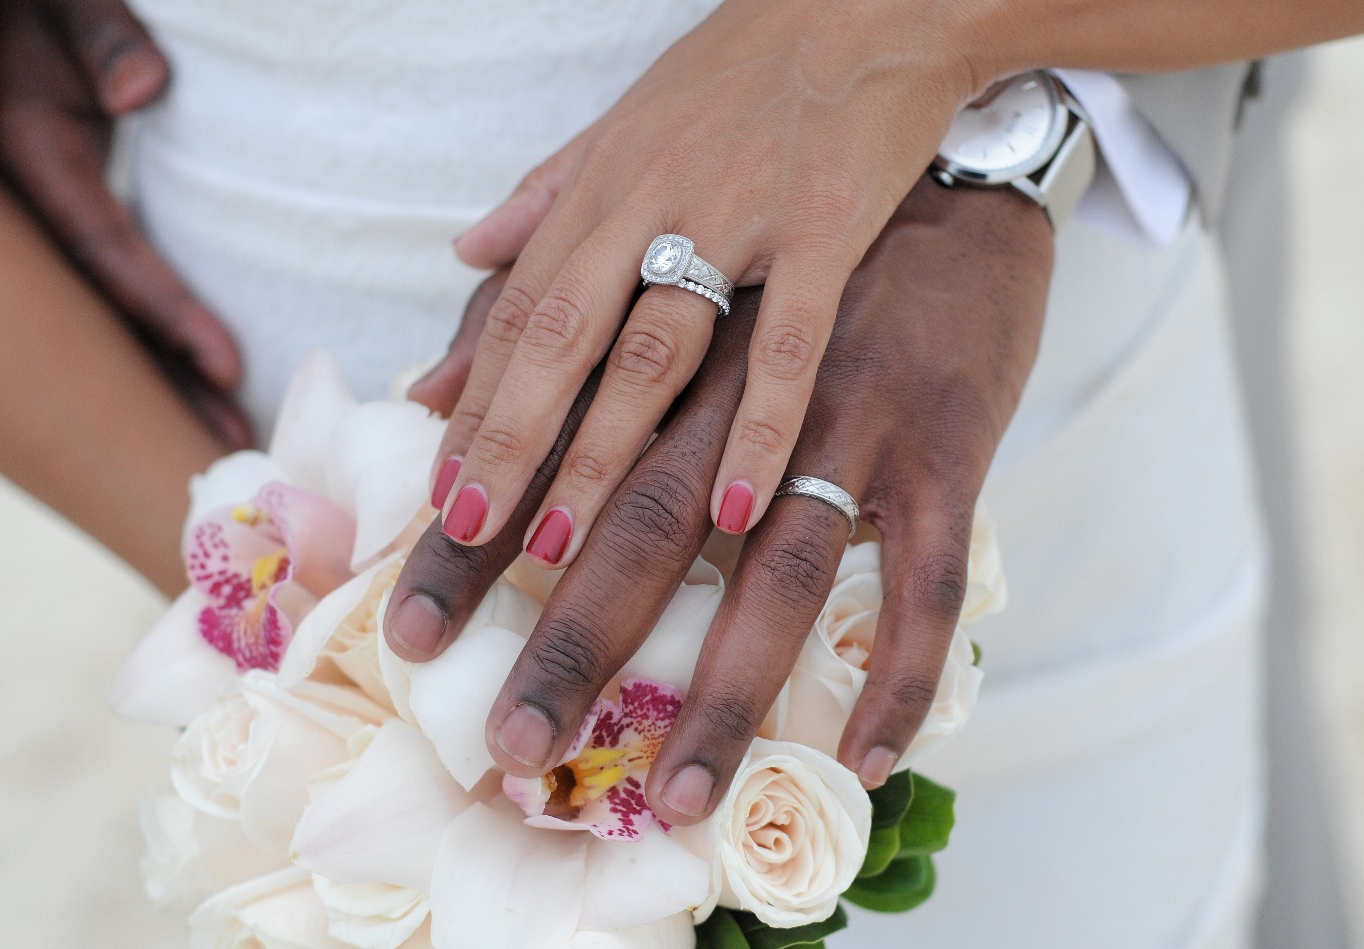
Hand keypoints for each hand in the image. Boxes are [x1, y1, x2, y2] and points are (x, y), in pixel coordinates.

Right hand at [0, 0, 250, 447]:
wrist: (4, 19)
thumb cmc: (36, 6)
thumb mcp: (60, 6)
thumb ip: (102, 37)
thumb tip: (142, 90)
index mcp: (30, 154)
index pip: (108, 251)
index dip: (166, 313)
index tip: (229, 366)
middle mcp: (34, 208)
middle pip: (105, 313)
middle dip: (169, 384)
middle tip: (238, 447)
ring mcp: (46, 222)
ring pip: (105, 316)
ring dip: (163, 378)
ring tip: (225, 434)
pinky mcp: (66, 222)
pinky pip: (113, 289)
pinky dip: (154, 338)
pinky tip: (193, 379)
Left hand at [389, 177, 1050, 820]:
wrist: (956, 179)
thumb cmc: (793, 230)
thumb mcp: (656, 261)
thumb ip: (536, 312)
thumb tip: (423, 384)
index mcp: (669, 338)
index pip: (548, 453)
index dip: (474, 544)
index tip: (407, 633)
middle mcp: (747, 385)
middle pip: (644, 525)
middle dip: (572, 642)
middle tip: (510, 747)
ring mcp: (850, 416)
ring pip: (780, 567)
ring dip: (728, 685)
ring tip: (679, 792)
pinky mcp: (947, 445)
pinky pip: (927, 576)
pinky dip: (902, 671)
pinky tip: (870, 759)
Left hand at [426, 0, 990, 564]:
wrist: (874, 1)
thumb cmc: (746, 69)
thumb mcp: (629, 121)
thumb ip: (546, 193)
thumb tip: (467, 249)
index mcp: (605, 182)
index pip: (522, 307)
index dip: (475, 396)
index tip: (442, 481)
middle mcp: (653, 202)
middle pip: (563, 338)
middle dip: (508, 440)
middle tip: (466, 533)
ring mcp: (738, 218)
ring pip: (651, 351)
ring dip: (598, 454)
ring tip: (554, 545)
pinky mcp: (825, 232)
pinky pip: (787, 345)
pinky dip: (758, 427)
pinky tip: (729, 507)